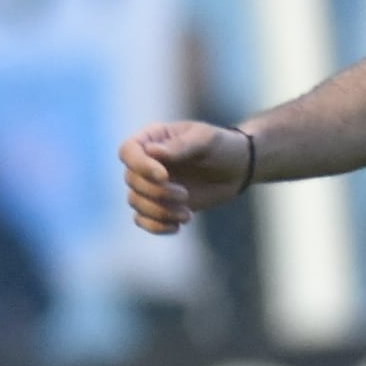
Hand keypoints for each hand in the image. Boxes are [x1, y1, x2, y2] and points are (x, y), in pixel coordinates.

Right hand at [119, 120, 252, 233]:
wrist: (237, 169)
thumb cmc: (221, 147)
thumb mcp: (205, 140)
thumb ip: (180, 145)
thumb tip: (152, 151)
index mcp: (151, 139)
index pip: (128, 151)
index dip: (140, 166)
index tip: (164, 176)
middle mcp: (144, 162)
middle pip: (132, 180)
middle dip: (157, 192)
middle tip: (185, 195)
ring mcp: (149, 184)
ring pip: (135, 201)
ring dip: (159, 211)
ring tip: (186, 214)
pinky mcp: (157, 204)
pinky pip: (141, 219)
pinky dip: (155, 226)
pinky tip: (177, 226)